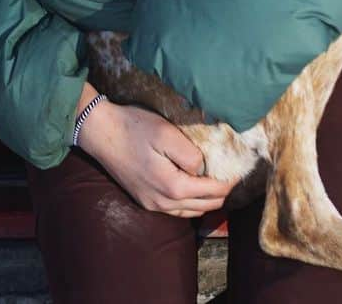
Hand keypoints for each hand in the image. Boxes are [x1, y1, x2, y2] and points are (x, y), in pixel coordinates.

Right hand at [76, 100, 238, 216]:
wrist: (100, 132)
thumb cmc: (134, 128)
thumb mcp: (166, 133)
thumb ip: (189, 154)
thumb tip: (203, 168)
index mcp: (172, 187)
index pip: (212, 192)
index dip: (229, 182)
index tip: (241, 170)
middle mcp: (163, 203)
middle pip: (204, 206)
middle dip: (221, 193)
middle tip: (232, 176)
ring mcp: (152, 204)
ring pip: (190, 211)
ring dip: (207, 200)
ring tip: (218, 182)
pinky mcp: (144, 200)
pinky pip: (175, 210)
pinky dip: (190, 203)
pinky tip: (193, 188)